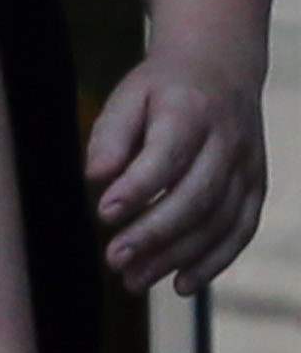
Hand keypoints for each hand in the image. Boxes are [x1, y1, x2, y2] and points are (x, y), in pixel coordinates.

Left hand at [87, 51, 264, 292]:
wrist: (222, 68)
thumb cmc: (161, 89)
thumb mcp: (128, 96)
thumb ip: (110, 136)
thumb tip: (95, 177)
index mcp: (191, 111)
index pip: (167, 155)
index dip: (138, 187)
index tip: (104, 213)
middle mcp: (228, 141)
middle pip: (196, 196)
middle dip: (155, 233)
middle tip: (114, 259)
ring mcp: (248, 166)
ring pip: (219, 220)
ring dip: (178, 257)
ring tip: (134, 280)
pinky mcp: (257, 186)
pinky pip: (241, 230)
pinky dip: (214, 261)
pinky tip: (181, 284)